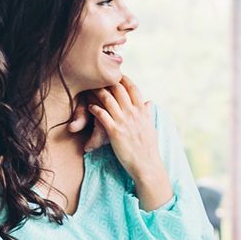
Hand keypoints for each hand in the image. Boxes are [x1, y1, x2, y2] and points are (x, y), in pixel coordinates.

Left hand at [88, 78, 171, 208]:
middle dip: (107, 81)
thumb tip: (149, 102)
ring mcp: (124, 121)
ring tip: (90, 89)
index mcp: (142, 111)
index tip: (116, 74)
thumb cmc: (148, 148)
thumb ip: (148, 113)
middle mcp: (133, 113)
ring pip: (108, 99)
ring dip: (97, 92)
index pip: (133, 88)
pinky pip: (101, 114)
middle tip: (98, 78)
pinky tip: (90, 107)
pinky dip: (94, 108)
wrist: (147, 165)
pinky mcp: (114, 131)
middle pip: (119, 89)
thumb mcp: (151, 127)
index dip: (124, 79)